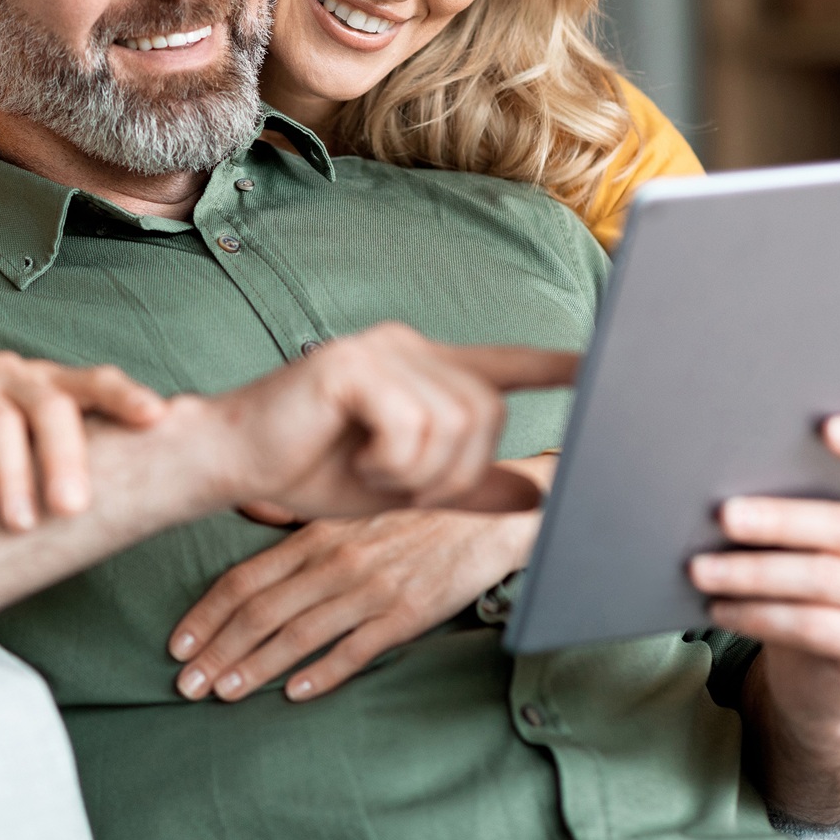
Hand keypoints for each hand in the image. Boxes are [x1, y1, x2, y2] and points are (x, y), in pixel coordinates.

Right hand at [0, 334, 165, 530]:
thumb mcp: (14, 425)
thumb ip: (54, 448)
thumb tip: (119, 504)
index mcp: (42, 382)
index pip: (94, 380)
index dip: (126, 396)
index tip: (159, 419)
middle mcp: (11, 374)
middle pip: (50, 405)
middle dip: (65, 456)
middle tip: (73, 509)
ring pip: (0, 418)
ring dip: (12, 473)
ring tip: (19, 524)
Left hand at [168, 455, 554, 703]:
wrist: (488, 512)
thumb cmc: (415, 508)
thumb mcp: (352, 502)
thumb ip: (303, 519)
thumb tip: (248, 516)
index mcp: (319, 533)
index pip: (246, 577)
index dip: (207, 613)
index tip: (177, 642)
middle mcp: (337, 560)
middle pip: (261, 611)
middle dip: (217, 650)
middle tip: (184, 683)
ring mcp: (371, 589)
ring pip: (299, 635)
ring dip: (255, 668)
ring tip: (221, 693)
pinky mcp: (407, 614)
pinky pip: (356, 649)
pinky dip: (321, 673)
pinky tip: (293, 694)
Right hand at [205, 324, 572, 522]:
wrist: (238, 461)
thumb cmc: (313, 467)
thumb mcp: (404, 487)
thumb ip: (468, 487)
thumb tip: (535, 494)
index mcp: (425, 369)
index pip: (504, 363)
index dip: (555, 368)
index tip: (602, 366)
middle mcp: (410, 346)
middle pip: (487, 413)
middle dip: (456, 471)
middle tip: (399, 486)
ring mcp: (381, 349)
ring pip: (453, 424)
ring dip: (418, 473)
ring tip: (372, 473)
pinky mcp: (352, 364)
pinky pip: (412, 427)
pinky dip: (392, 463)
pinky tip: (357, 461)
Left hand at [688, 416, 839, 813]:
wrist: (827, 676)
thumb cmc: (808, 582)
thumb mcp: (813, 542)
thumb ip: (797, 505)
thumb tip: (724, 482)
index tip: (825, 424)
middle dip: (777, 520)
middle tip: (723, 515)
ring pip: (820, 580)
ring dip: (751, 573)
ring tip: (700, 569)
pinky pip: (811, 626)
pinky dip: (758, 615)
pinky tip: (721, 609)